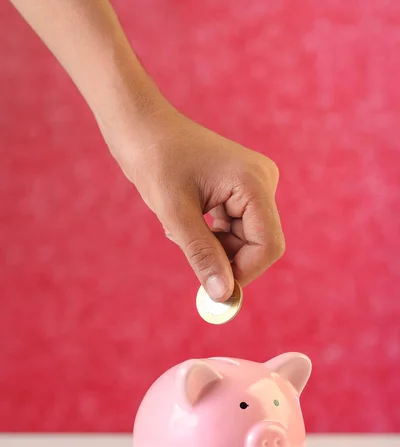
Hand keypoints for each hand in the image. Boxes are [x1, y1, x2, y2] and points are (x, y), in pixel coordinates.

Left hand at [118, 106, 284, 301]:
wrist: (141, 126)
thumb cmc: (156, 161)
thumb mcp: (176, 214)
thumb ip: (203, 255)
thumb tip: (223, 296)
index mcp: (254, 182)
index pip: (268, 246)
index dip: (243, 273)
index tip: (211, 288)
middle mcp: (262, 182)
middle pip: (258, 244)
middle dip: (225, 258)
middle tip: (188, 253)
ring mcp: (253, 185)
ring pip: (244, 240)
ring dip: (214, 246)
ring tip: (180, 229)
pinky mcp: (240, 190)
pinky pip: (234, 228)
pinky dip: (211, 235)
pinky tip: (186, 221)